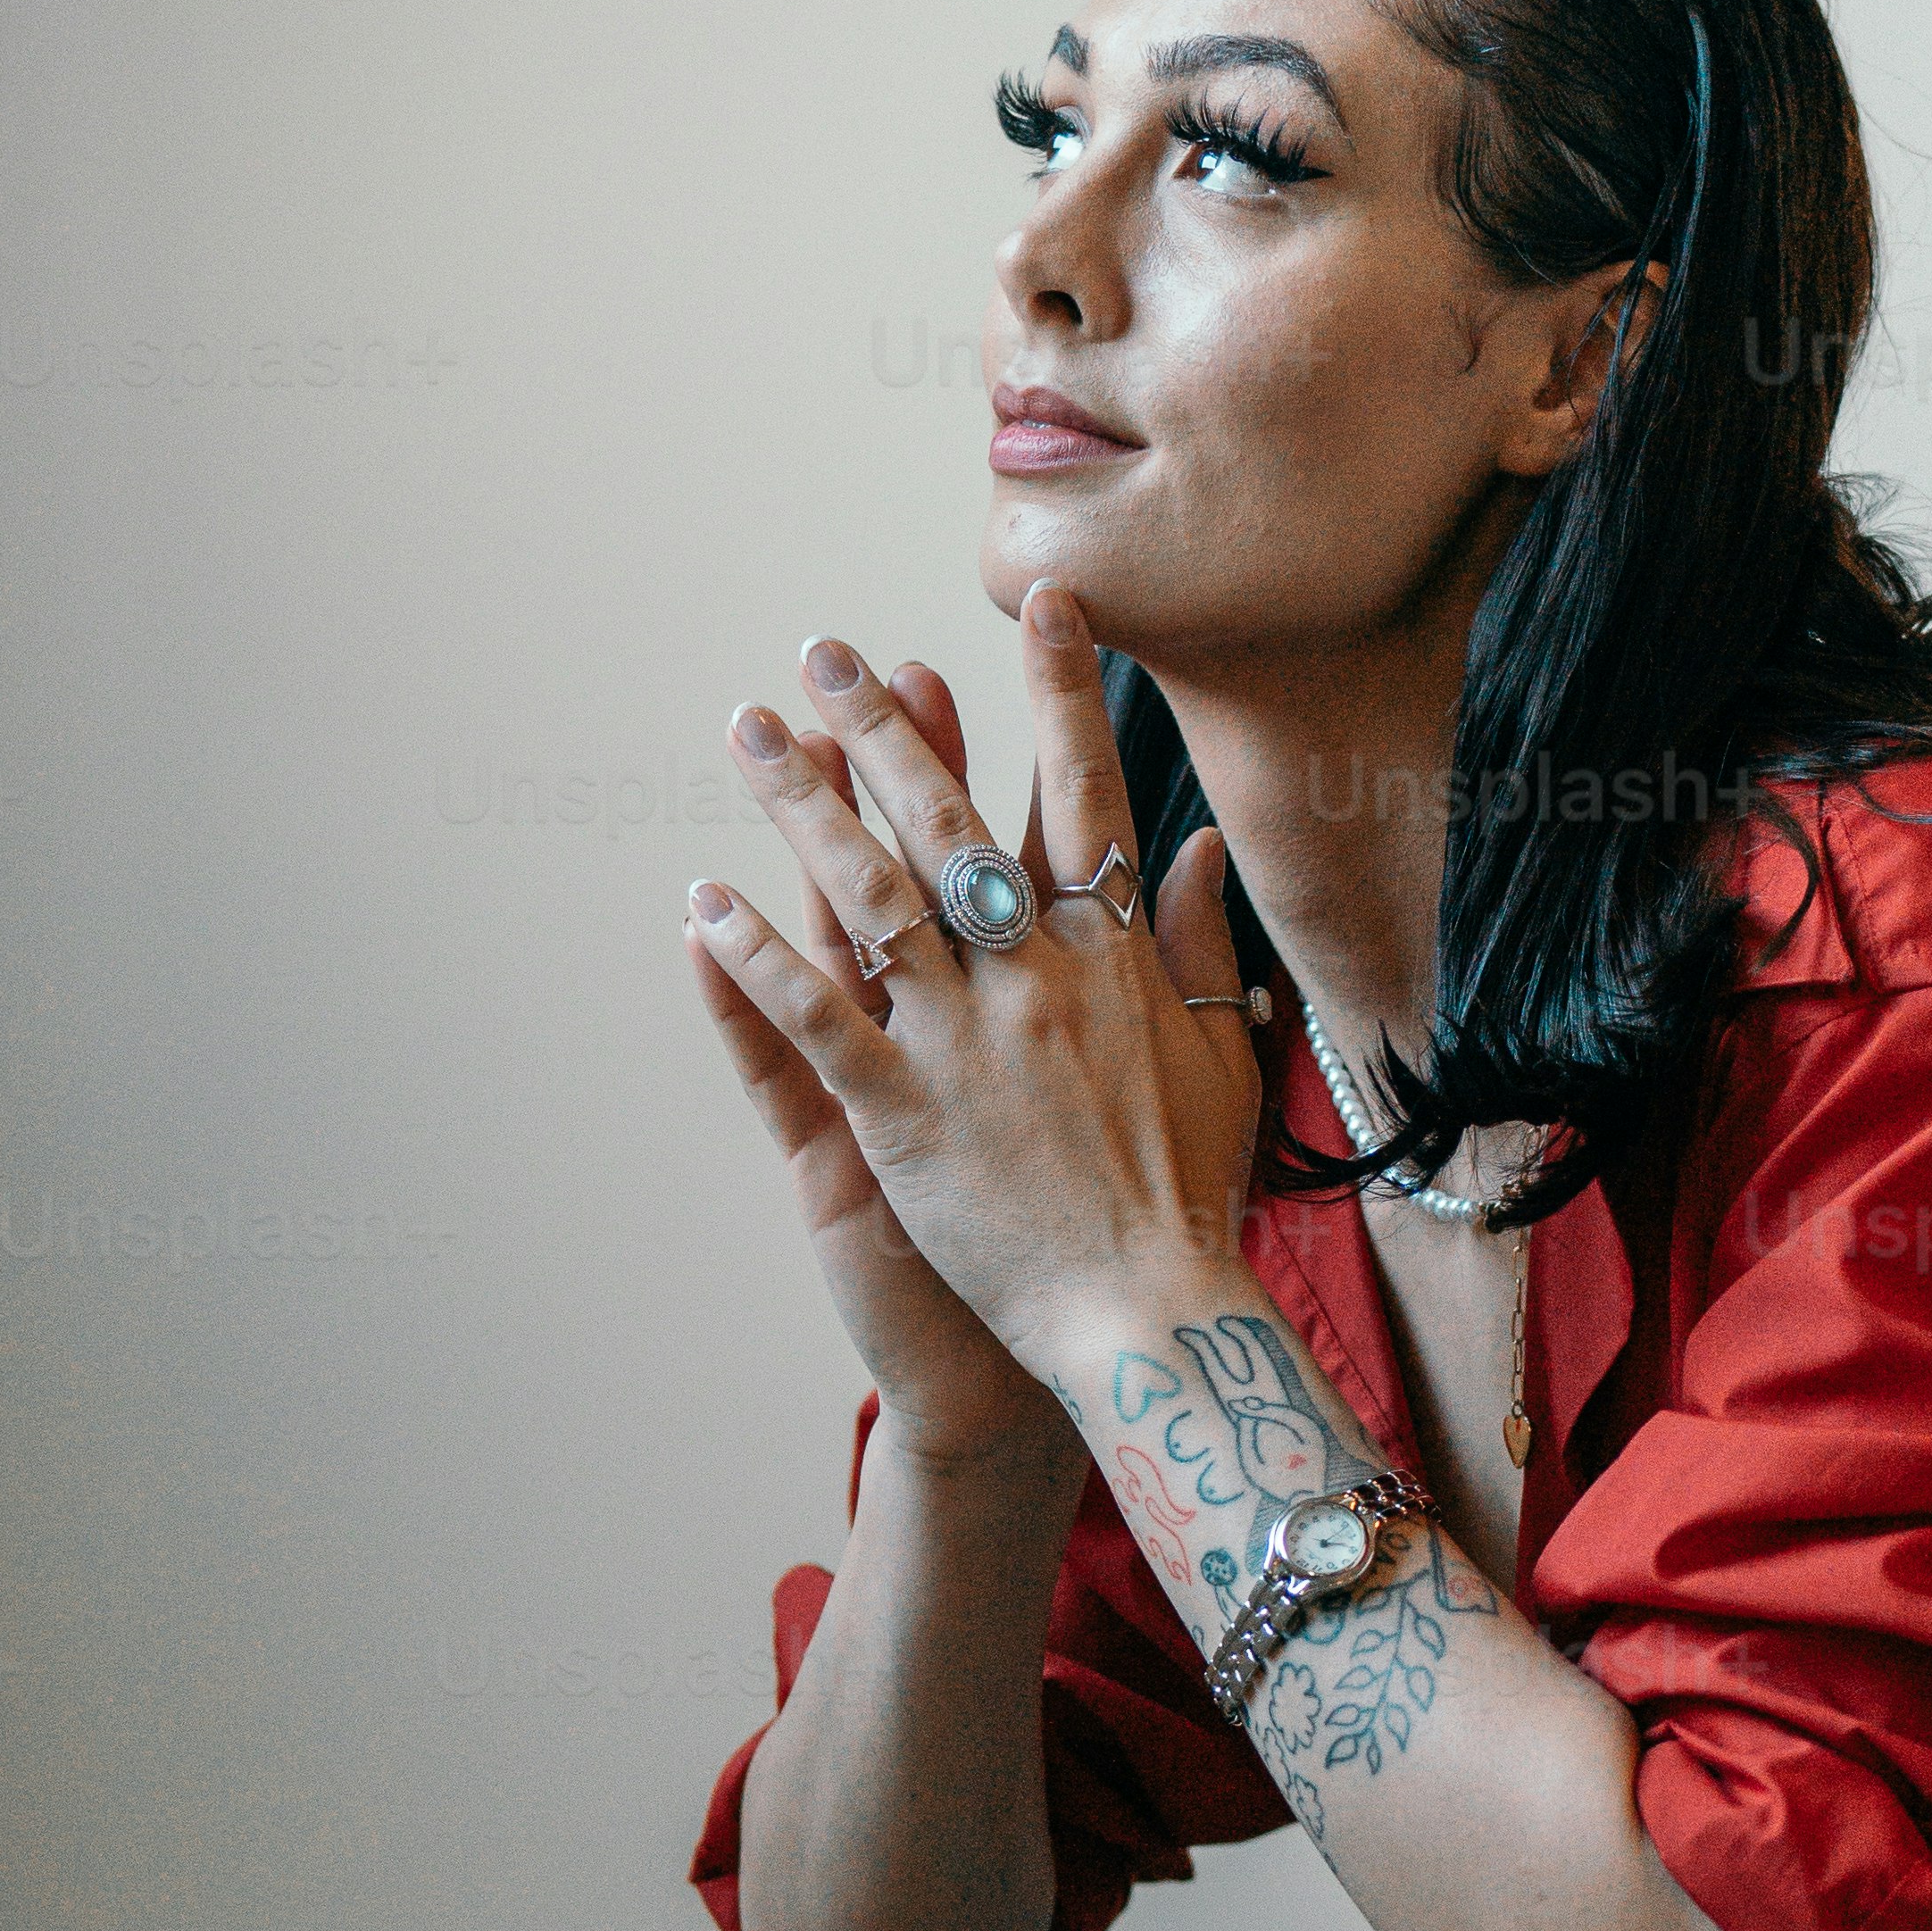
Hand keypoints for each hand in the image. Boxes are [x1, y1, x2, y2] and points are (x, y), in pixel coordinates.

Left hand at [684, 585, 1266, 1414]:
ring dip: (800, 804)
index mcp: (1117, 960)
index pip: (1083, 796)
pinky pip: (812, 1017)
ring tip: (750, 732)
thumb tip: (1200, 860)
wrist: (1150, 1323)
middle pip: (949, 823)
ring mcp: (962, 1041)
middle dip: (885, 726)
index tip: (1043, 607)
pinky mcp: (901, 1113)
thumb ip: (1206, 955)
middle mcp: (1035, 978)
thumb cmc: (1192, 1203)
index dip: (1060, 694)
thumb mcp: (1226, 1064)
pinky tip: (705, 903)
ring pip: (866, 893)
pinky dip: (756, 957)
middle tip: (830, 651)